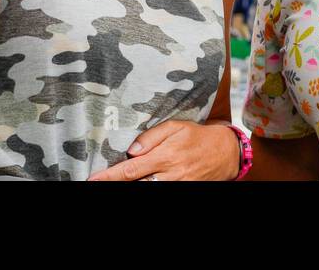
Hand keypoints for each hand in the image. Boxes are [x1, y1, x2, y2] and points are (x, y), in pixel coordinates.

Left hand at [88, 121, 238, 181]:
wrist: (226, 153)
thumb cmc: (197, 136)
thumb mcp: (176, 127)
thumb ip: (153, 136)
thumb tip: (132, 150)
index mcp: (165, 156)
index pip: (130, 169)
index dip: (110, 176)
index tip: (93, 179)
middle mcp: (170, 175)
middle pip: (136, 184)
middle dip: (116, 184)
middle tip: (97, 182)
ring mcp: (177, 186)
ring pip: (147, 191)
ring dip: (131, 186)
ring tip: (114, 181)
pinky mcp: (183, 191)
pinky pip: (162, 192)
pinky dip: (148, 188)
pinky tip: (139, 182)